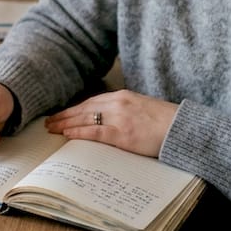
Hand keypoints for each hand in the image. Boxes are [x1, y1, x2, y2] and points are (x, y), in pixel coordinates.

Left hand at [44, 90, 177, 157]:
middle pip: (84, 108)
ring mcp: (119, 118)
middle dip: (65, 116)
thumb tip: (106, 119)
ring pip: (85, 119)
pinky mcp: (123, 134)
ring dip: (66, 124)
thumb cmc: (164, 121)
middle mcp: (118, 104)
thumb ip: (123, 110)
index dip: (73, 109)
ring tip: (52, 129)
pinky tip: (68, 135)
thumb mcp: (141, 108)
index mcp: (123, 96)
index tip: (61, 114)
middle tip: (49, 122)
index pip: (91, 101)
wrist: (182, 128)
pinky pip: (95, 132)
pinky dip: (79, 133)